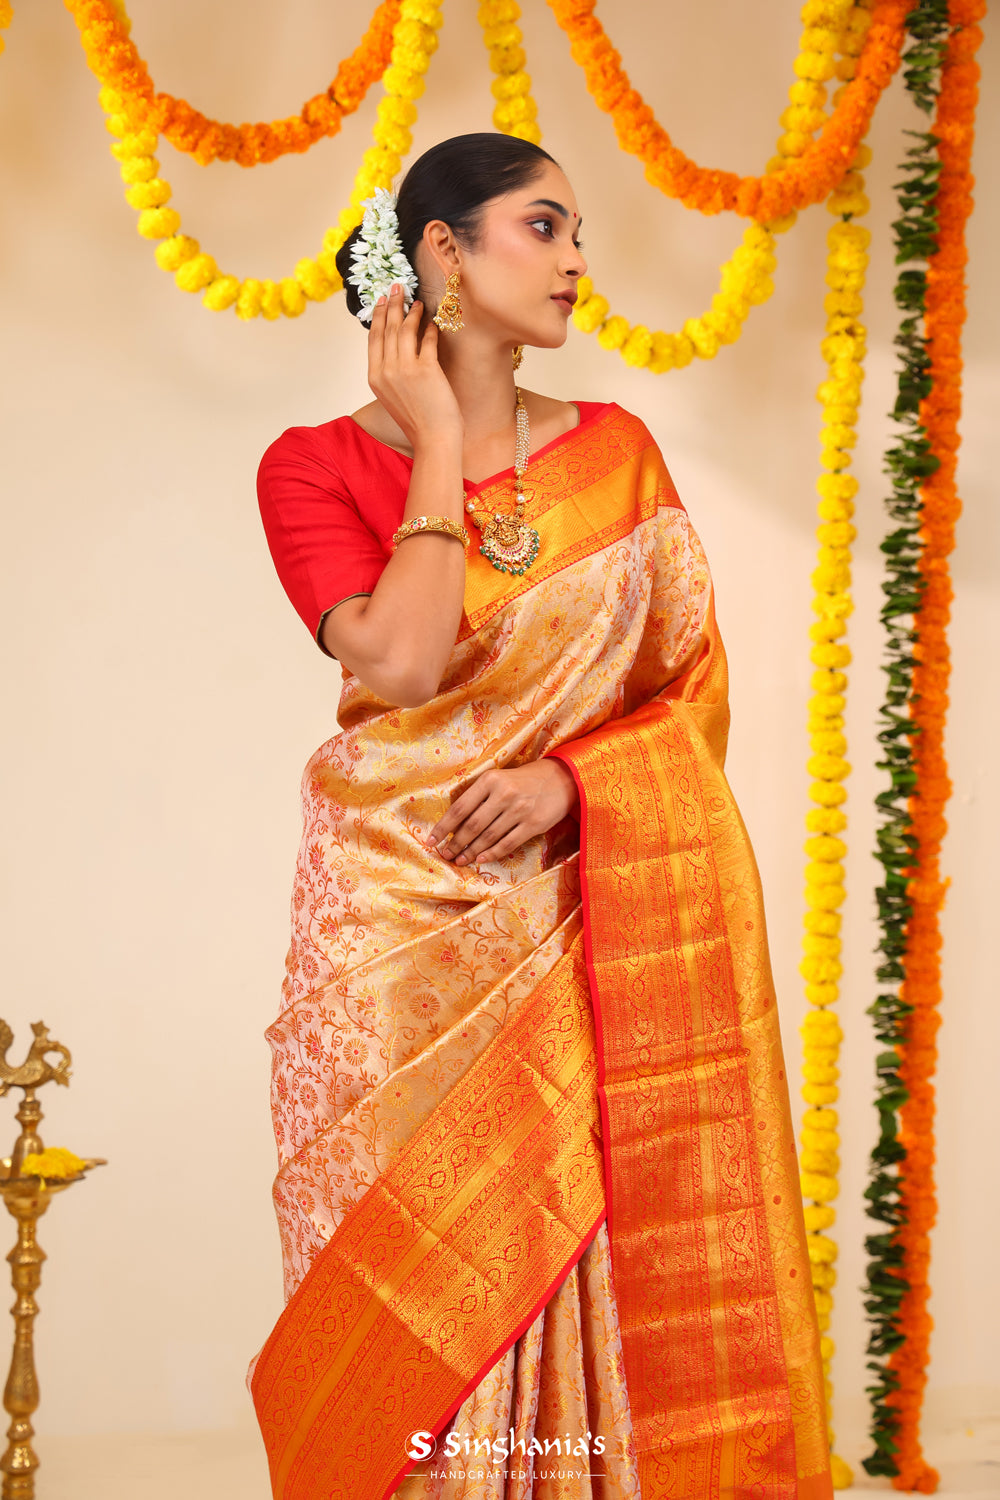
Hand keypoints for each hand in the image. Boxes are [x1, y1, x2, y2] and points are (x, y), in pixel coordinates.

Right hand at [367, 284, 462, 452]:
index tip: (382, 300)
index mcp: (375, 378)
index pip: (374, 339)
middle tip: (397, 288)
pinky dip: (430, 328)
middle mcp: (386, 371)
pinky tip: (433, 322)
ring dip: (411, 312)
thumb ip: (390, 374)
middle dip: (393, 305)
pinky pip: (426, 340)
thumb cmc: (418, 422)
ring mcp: (405, 369)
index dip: (379, 316)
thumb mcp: (394, 397)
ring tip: (417, 301)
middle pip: (388, 329)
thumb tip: (396, 351)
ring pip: (405, 330)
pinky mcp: (426, 370)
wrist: (433, 440)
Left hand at [427, 760, 578, 866]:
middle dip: (455, 843)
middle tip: (445, 854)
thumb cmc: (522, 780)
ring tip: (459, 860)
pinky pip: (507, 843)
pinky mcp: (534, 824)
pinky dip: (492, 853)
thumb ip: (478, 796)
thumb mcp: (499, 778)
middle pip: (472, 825)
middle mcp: (504, 794)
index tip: (432, 840)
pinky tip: (481, 859)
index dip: (444, 827)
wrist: (561, 778)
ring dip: (471, 852)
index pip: (460, 808)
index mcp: (490, 780)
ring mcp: (520, 810)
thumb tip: (453, 823)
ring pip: (488, 837)